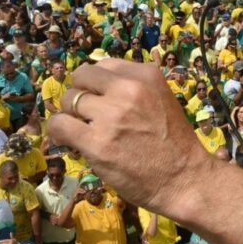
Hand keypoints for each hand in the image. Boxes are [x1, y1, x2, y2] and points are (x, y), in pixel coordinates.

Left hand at [49, 59, 210, 214]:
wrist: (184, 178)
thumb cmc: (174, 142)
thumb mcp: (161, 98)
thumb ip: (134, 87)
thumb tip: (94, 85)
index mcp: (146, 75)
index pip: (104, 65)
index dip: (98, 82)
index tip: (100, 97)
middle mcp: (128, 89)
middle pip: (82, 77)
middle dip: (81, 93)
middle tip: (87, 113)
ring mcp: (111, 115)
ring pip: (69, 100)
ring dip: (71, 114)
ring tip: (82, 129)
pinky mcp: (96, 142)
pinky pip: (60, 125)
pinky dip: (59, 131)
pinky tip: (68, 139)